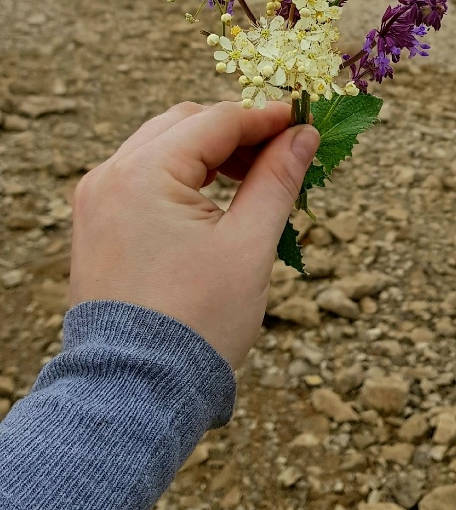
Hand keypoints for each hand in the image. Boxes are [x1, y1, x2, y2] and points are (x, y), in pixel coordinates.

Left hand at [69, 101, 318, 367]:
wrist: (135, 392)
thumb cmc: (197, 322)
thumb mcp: (248, 246)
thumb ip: (276, 180)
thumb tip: (304, 135)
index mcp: (143, 173)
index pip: (215, 121)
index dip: (265, 118)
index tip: (305, 121)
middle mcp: (110, 176)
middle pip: (184, 125)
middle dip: (237, 131)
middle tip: (284, 151)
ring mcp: (96, 200)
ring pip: (162, 148)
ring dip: (210, 153)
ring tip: (256, 178)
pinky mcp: (96, 225)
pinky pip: (143, 178)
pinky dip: (182, 177)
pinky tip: (216, 200)